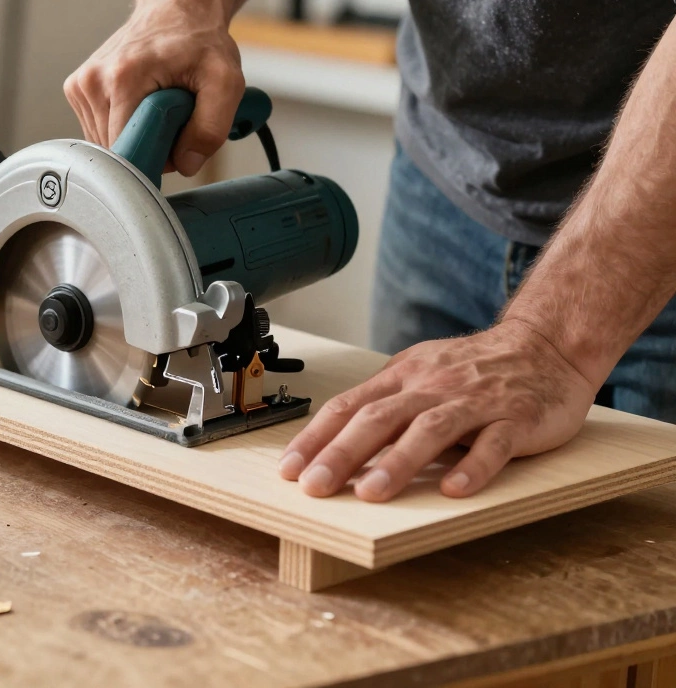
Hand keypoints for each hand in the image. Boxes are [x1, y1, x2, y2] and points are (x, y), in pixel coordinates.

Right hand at [63, 0, 245, 176]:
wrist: (177, 10)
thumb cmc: (199, 41)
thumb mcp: (225, 81)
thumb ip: (211, 128)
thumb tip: (186, 164)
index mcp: (122, 78)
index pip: (125, 149)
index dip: (152, 159)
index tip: (173, 147)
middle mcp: (93, 81)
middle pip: (113, 149)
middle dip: (145, 147)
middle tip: (171, 121)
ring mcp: (80, 85)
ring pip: (104, 143)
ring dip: (132, 137)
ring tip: (154, 109)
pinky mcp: (77, 89)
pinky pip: (97, 129)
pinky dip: (120, 127)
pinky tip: (137, 106)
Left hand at [278, 319, 597, 500]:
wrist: (547, 344)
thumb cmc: (474, 368)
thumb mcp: (419, 375)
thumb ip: (384, 406)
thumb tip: (333, 447)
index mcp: (403, 378)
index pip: (348, 406)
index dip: (316, 438)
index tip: (289, 469)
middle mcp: (433, 387)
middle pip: (379, 418)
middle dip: (342, 454)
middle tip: (315, 487)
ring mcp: (476, 401)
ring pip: (431, 429)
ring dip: (398, 461)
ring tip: (371, 492)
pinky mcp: (517, 418)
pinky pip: (494, 443)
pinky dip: (474, 466)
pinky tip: (454, 489)